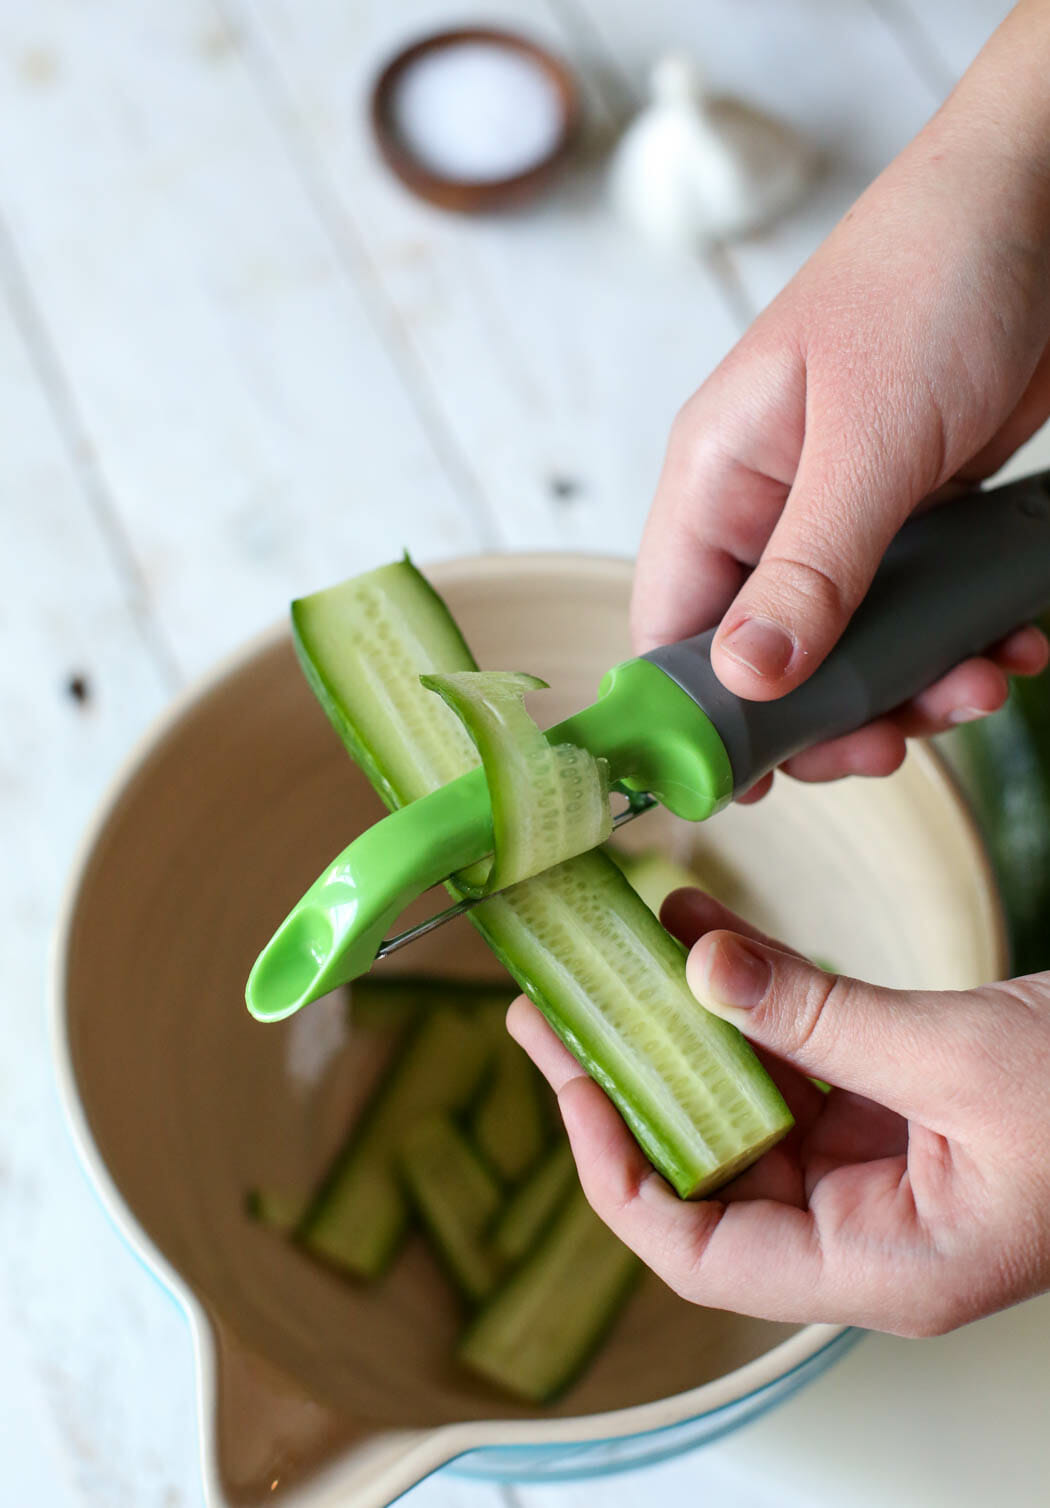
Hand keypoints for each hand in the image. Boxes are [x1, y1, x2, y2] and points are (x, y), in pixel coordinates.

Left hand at [508, 889, 1049, 1333]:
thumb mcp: (961, 1057)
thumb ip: (823, 1019)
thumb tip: (700, 973)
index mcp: (881, 1265)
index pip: (702, 1256)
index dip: (620, 1172)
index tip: (575, 1083)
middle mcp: (865, 1227)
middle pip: (708, 1169)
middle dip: (632, 1082)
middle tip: (558, 1007)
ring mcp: (877, 1166)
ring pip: (745, 1102)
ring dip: (685, 1025)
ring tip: (618, 950)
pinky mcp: (893, 1106)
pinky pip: (796, 1056)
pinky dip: (751, 997)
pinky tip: (704, 933)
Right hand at [632, 32, 1049, 798]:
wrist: (1044, 199)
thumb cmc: (932, 282)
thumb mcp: (868, 438)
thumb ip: (809, 567)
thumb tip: (747, 681)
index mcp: (717, 483)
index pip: (671, 627)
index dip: (698, 717)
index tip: (758, 784)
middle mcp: (768, 512)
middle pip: (764, 662)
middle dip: (833, 715)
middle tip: (898, 740)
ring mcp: (844, 522)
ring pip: (851, 653)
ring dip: (918, 686)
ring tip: (983, 681)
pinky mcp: (915, 522)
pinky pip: (921, 617)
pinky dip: (964, 645)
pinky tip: (1011, 641)